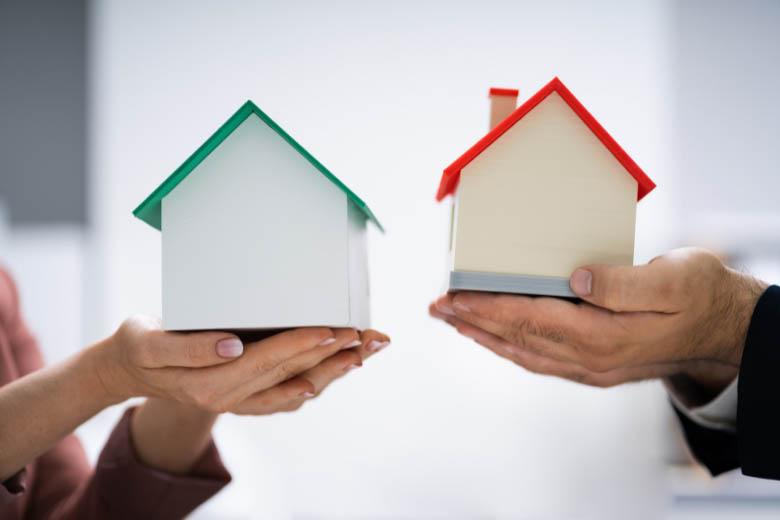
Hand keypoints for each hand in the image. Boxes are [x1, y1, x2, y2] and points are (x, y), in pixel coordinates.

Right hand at [94, 316, 389, 413]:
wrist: (129, 371)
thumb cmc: (138, 348)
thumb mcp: (147, 341)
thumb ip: (188, 347)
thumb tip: (234, 346)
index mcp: (210, 383)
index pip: (268, 360)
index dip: (303, 343)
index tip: (336, 329)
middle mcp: (231, 397)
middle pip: (293, 374)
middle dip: (335, 355)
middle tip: (371, 337)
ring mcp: (241, 401)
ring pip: (297, 387)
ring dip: (336, 369)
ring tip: (367, 349)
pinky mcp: (245, 398)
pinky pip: (288, 396)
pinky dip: (316, 382)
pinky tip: (338, 369)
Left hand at [430, 248, 765, 388]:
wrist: (724, 329)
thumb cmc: (700, 295)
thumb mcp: (673, 277)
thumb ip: (623, 282)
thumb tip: (577, 279)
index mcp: (606, 335)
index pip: (531, 318)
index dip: (489, 306)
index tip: (455, 296)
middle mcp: (592, 358)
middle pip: (518, 338)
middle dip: (474, 321)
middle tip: (438, 306)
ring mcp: (592, 368)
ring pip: (525, 352)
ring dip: (486, 336)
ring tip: (455, 320)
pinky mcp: (595, 367)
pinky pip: (541, 360)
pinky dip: (512, 348)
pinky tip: (498, 339)